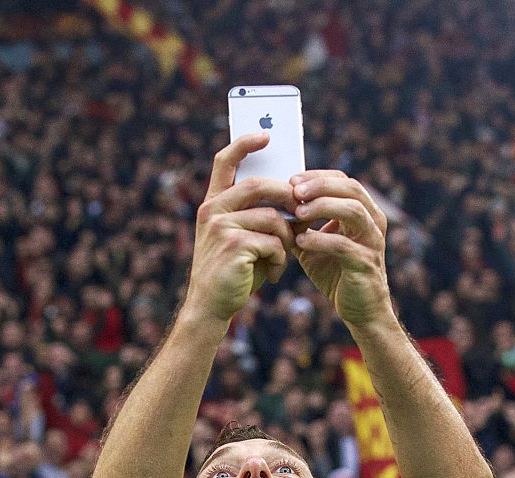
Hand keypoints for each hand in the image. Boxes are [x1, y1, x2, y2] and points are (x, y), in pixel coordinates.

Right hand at [184, 133, 297, 321]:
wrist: (212, 306)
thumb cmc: (234, 271)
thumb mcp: (244, 237)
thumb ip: (260, 215)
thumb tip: (298, 198)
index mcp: (213, 203)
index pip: (225, 161)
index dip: (244, 144)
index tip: (266, 134)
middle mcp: (212, 210)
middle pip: (259, 185)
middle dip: (288, 196)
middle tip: (302, 212)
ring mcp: (220, 226)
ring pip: (272, 217)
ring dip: (287, 238)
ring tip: (284, 257)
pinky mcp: (233, 245)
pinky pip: (273, 242)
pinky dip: (281, 259)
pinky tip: (275, 274)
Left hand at [289, 171, 391, 327]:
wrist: (360, 310)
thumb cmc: (336, 273)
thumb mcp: (314, 244)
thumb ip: (300, 225)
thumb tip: (273, 206)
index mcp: (363, 212)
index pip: (343, 181)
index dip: (318, 177)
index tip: (291, 180)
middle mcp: (373, 222)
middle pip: (351, 189)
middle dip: (320, 186)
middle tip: (294, 190)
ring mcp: (372, 242)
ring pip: (353, 211)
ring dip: (323, 207)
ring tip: (298, 213)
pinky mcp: (366, 264)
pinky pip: (344, 245)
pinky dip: (321, 240)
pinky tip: (301, 241)